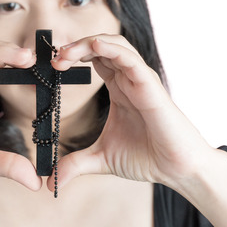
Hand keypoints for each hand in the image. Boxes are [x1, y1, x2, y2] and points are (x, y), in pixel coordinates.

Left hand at [48, 34, 214, 189]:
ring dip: (88, 44)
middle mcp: (128, 79)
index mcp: (118, 88)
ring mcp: (140, 80)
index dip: (73, 56)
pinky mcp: (150, 86)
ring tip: (65, 54)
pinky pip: (131, 59)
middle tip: (55, 58)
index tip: (52, 66)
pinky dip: (112, 49)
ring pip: (115, 46)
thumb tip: (50, 183)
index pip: (94, 59)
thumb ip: (74, 165)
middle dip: (75, 47)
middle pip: (101, 47)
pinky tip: (94, 46)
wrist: (176, 169)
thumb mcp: (100, 159)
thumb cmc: (146, 157)